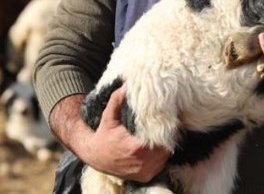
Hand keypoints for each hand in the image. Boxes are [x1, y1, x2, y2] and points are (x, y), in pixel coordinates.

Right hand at [51, 87, 170, 182]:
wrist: (95, 156)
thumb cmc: (104, 135)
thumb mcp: (109, 116)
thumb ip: (117, 100)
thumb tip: (126, 86)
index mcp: (135, 147)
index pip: (161, 139)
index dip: (166, 130)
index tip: (167, 121)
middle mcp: (142, 162)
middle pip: (166, 149)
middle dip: (167, 138)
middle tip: (167, 127)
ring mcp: (144, 172)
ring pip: (165, 158)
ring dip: (165, 148)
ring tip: (163, 136)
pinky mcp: (145, 177)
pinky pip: (160, 167)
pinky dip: (161, 158)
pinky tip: (157, 148)